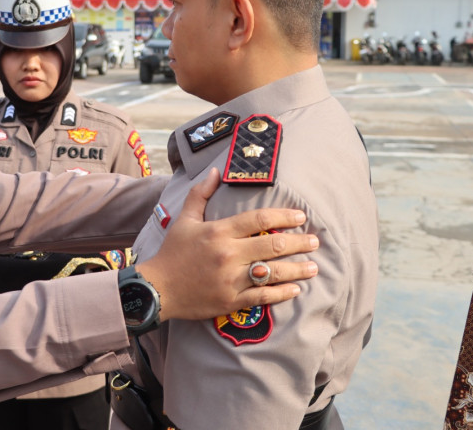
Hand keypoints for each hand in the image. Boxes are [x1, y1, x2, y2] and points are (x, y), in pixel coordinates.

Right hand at [136, 168, 317, 321]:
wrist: (158, 289)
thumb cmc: (172, 252)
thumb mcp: (184, 219)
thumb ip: (201, 194)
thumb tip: (216, 171)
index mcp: (219, 231)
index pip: (258, 218)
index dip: (283, 216)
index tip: (300, 216)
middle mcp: (228, 254)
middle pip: (272, 244)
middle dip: (298, 242)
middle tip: (314, 241)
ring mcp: (231, 279)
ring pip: (272, 272)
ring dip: (297, 269)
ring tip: (313, 266)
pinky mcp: (231, 301)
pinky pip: (263, 296)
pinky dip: (282, 293)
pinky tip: (296, 289)